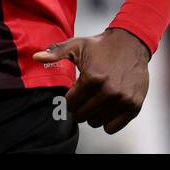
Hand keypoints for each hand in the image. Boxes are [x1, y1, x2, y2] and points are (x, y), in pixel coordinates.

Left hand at [34, 27, 150, 133]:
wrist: (131, 43)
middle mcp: (108, 91)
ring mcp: (122, 99)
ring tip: (95, 101)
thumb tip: (36, 57)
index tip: (73, 94)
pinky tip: (106, 108)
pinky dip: (107, 122)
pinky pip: (113, 127)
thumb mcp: (77, 45)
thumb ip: (55, 52)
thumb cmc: (102, 45)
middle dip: (79, 108)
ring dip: (93, 115)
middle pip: (82, 115)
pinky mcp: (134, 105)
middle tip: (83, 98)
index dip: (69, 100)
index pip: (71, 104)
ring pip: (97, 123)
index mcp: (92, 78)